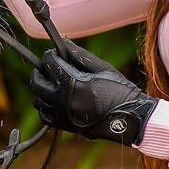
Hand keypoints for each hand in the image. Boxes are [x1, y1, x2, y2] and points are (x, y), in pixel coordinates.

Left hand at [28, 40, 155, 144]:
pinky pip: (45, 116)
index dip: (50, 55)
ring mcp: (63, 115)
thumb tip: (63, 42)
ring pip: (38, 100)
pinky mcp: (65, 126)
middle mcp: (64, 100)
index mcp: (73, 83)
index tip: (54, 53)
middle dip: (41, 71)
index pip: (50, 64)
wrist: (130, 118)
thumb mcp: (102, 67)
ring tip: (51, 83)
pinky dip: (45, 106)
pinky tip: (54, 100)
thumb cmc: (120, 91)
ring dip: (41, 89)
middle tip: (48, 67)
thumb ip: (80, 55)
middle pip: (37, 82)